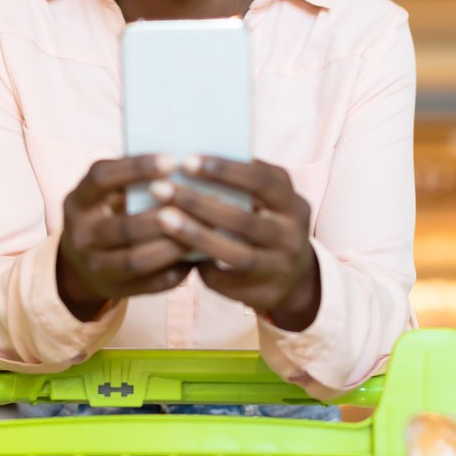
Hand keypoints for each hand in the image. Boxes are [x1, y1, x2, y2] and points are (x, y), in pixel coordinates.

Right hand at [56, 154, 192, 321]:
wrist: (78, 266)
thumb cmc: (104, 214)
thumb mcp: (104, 194)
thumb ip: (131, 179)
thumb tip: (182, 161)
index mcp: (77, 202)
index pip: (101, 179)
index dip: (135, 168)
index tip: (171, 160)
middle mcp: (81, 236)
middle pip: (124, 227)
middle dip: (164, 215)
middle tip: (198, 201)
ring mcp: (96, 267)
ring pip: (138, 260)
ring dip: (174, 245)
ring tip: (204, 229)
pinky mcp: (115, 290)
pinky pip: (152, 284)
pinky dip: (178, 269)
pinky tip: (198, 255)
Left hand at [152, 156, 320, 331]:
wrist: (295, 276)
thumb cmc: (266, 223)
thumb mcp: (268, 201)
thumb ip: (242, 182)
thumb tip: (191, 159)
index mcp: (293, 204)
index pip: (263, 181)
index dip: (226, 170)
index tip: (187, 160)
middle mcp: (293, 237)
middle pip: (244, 221)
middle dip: (199, 203)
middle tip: (160, 189)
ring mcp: (281, 268)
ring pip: (236, 256)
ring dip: (197, 236)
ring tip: (163, 219)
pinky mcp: (267, 295)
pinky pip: (227, 283)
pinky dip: (202, 268)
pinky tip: (177, 255)